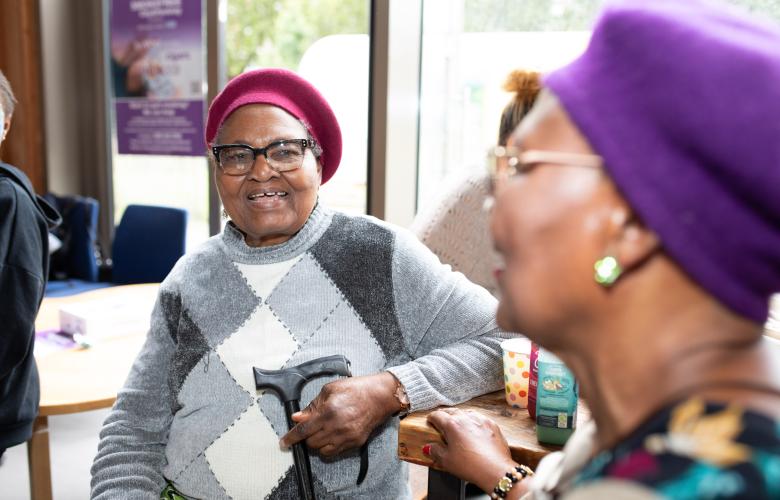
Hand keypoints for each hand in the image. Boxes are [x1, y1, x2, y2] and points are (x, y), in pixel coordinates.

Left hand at [279, 372, 401, 456]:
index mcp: (328, 412)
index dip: (291, 438)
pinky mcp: (354, 443)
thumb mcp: (330, 390)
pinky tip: (332, 435)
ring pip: (321, 450)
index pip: (303, 430)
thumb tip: (298, 417)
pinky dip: (328, 446)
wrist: (379, 396)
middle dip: (306, 436)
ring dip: (317, 442)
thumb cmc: (356, 389)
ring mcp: (346, 437)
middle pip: (311, 442)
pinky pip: (334, 452)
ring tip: (322, 430)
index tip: (284, 442)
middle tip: (310, 426)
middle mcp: (336, 427)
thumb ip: (312, 405)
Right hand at [426, 408, 527, 495]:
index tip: (430, 420)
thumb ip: (435, 451)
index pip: (438, 415)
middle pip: (452, 411)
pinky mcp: (492, 425)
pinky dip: (474, 422)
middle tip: (442, 421)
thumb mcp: (447, 461)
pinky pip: (480, 419)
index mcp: (452, 425)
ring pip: (467, 413)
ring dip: (460, 416)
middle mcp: (466, 418)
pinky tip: (474, 430)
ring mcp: (481, 420)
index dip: (432, 418)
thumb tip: (430, 447)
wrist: (495, 470)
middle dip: (445, 415)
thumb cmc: (471, 466)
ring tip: (458, 424)